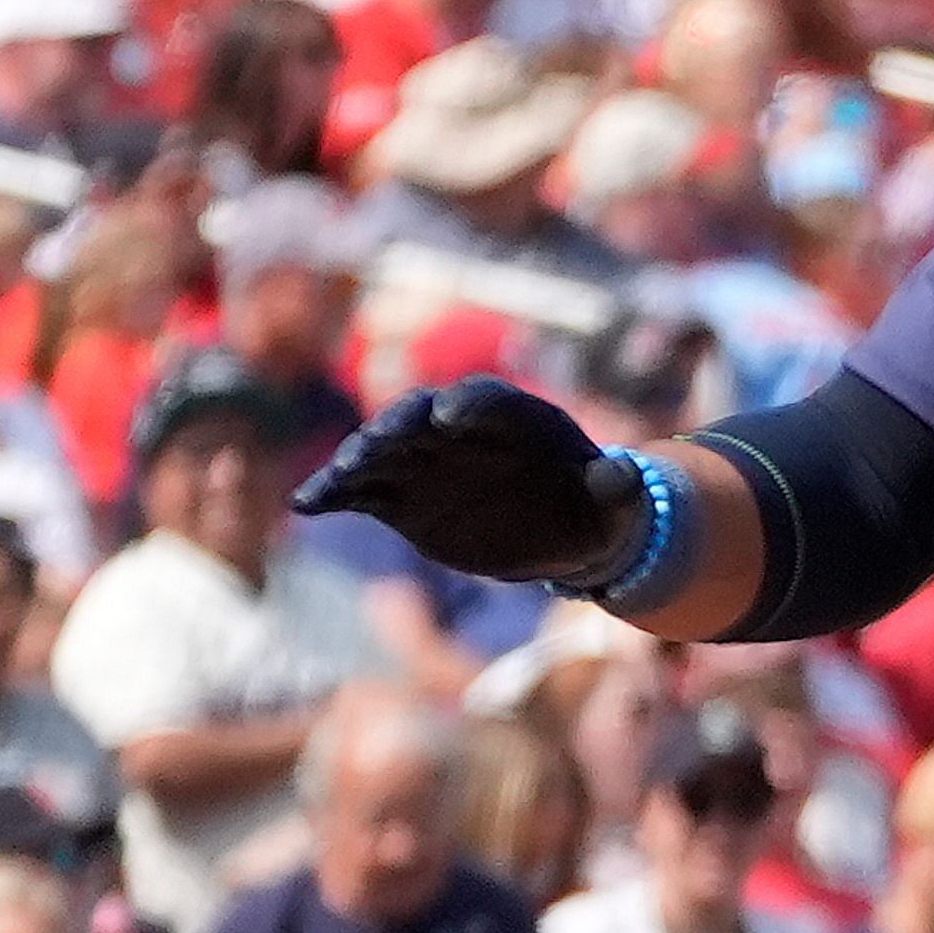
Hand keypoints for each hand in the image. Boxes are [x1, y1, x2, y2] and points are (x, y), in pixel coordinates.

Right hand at [295, 375, 652, 584]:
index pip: (487, 403)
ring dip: (358, 459)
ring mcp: (427, 462)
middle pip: (422, 417)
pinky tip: (306, 504)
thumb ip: (617, 489)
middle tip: (376, 446)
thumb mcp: (617, 505)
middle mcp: (461, 432)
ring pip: (385, 451)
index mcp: (516, 420)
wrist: (559, 530)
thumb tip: (627, 475)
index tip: (451, 416)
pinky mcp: (401, 497)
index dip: (470, 406)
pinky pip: (362, 490)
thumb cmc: (593, 508)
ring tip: (338, 478)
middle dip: (400, 426)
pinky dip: (334, 492)